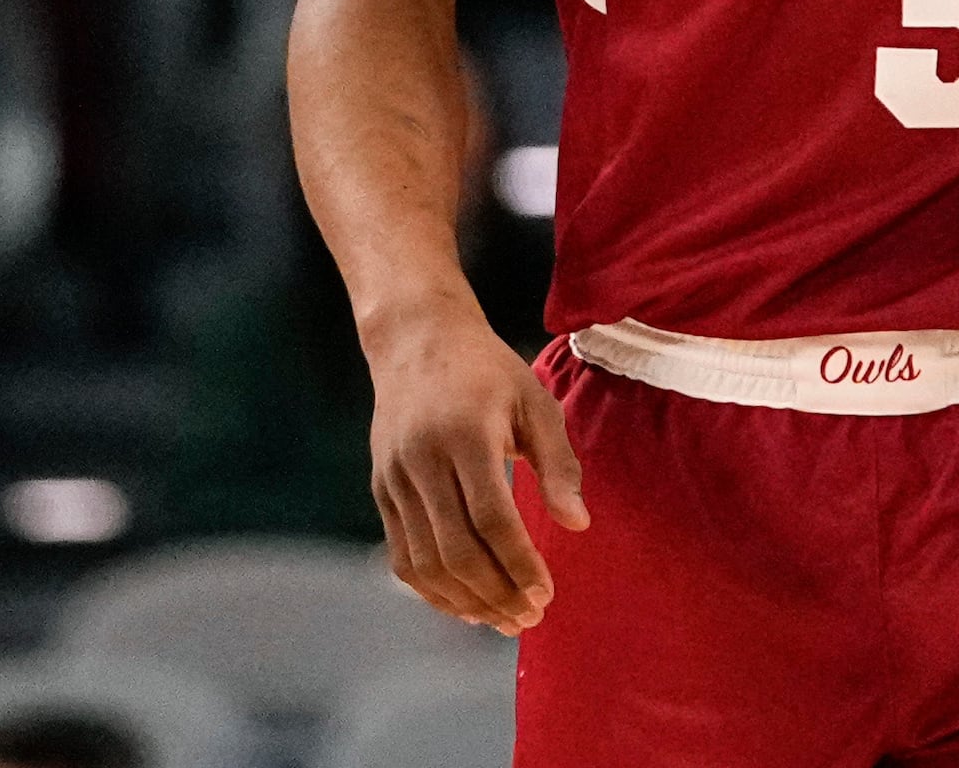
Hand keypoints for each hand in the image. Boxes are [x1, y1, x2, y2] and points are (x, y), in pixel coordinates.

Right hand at [362, 300, 586, 633]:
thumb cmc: (488, 372)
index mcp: (466, 433)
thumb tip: (577, 525)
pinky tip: (464, 605)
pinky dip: (431, 589)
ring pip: (424, 560)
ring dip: (465, 601)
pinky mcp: (381, 489)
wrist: (417, 339)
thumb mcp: (535, 402)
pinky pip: (401, 554)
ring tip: (503, 620)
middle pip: (456, 549)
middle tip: (530, 617)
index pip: (491, 518)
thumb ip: (558, 464)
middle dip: (496, 593)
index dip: (519, 563)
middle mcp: (422, 458)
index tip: (546, 593)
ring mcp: (395, 476)